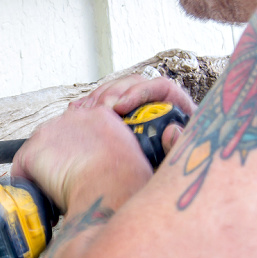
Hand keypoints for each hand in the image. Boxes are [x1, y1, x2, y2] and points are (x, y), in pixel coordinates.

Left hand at [11, 100, 153, 214]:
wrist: (110, 187)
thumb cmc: (126, 182)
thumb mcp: (130, 156)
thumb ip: (113, 152)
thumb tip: (102, 165)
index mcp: (100, 116)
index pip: (79, 130)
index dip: (77, 152)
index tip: (80, 168)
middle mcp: (73, 117)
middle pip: (56, 138)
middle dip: (58, 160)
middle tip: (66, 184)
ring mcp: (50, 131)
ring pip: (38, 153)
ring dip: (43, 173)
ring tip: (54, 194)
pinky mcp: (32, 150)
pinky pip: (21, 170)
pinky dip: (28, 185)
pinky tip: (41, 199)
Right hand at [72, 75, 196, 151]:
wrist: (160, 174)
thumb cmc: (174, 162)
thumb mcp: (181, 155)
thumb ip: (180, 144)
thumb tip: (172, 130)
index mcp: (175, 103)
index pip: (158, 86)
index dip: (137, 92)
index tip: (120, 106)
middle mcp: (153, 99)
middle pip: (131, 83)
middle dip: (113, 93)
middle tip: (101, 109)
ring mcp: (132, 105)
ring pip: (114, 90)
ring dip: (97, 98)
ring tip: (86, 112)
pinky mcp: (116, 114)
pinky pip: (100, 102)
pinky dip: (87, 104)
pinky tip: (75, 111)